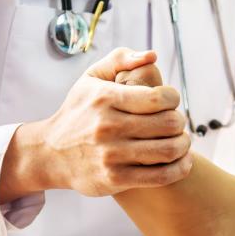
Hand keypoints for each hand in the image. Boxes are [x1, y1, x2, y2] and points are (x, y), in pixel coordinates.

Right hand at [0, 48, 191, 201]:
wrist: (50, 154)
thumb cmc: (78, 112)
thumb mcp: (90, 78)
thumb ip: (120, 59)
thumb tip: (151, 56)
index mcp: (105, 98)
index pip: (158, 98)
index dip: (173, 99)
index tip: (170, 102)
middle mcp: (108, 127)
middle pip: (168, 124)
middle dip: (180, 122)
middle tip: (177, 122)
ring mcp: (112, 155)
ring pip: (169, 150)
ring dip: (184, 145)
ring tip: (181, 141)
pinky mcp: (115, 179)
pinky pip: (162, 176)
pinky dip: (180, 168)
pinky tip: (182, 161)